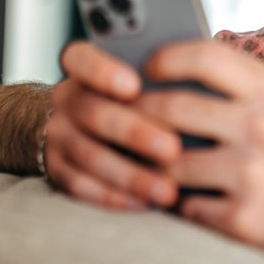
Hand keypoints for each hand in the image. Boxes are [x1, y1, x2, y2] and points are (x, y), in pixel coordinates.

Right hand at [48, 41, 184, 209]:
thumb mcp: (143, 76)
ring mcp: (59, 135)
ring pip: (89, 155)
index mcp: (84, 66)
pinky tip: (146, 204)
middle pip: (93, 112)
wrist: (84, 124)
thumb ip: (164, 77)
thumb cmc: (136, 95)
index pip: (80, 59)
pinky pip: (81, 186)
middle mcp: (66, 98)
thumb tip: (207, 87)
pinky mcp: (57, 170)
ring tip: (168, 190)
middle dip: (134, 132)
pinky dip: (114, 197)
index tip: (133, 86)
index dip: (103, 71)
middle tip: (172, 148)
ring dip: (131, 175)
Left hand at [134, 41, 263, 263]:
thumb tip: (182, 67)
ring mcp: (252, 175)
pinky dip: (179, 205)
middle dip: (138, 115)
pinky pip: (184, 207)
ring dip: (152, 167)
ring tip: (151, 165)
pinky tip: (186, 201)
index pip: (207, 57)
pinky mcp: (242, 219)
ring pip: (168, 164)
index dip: (166, 59)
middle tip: (127, 121)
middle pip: (172, 108)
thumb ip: (248, 84)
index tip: (147, 70)